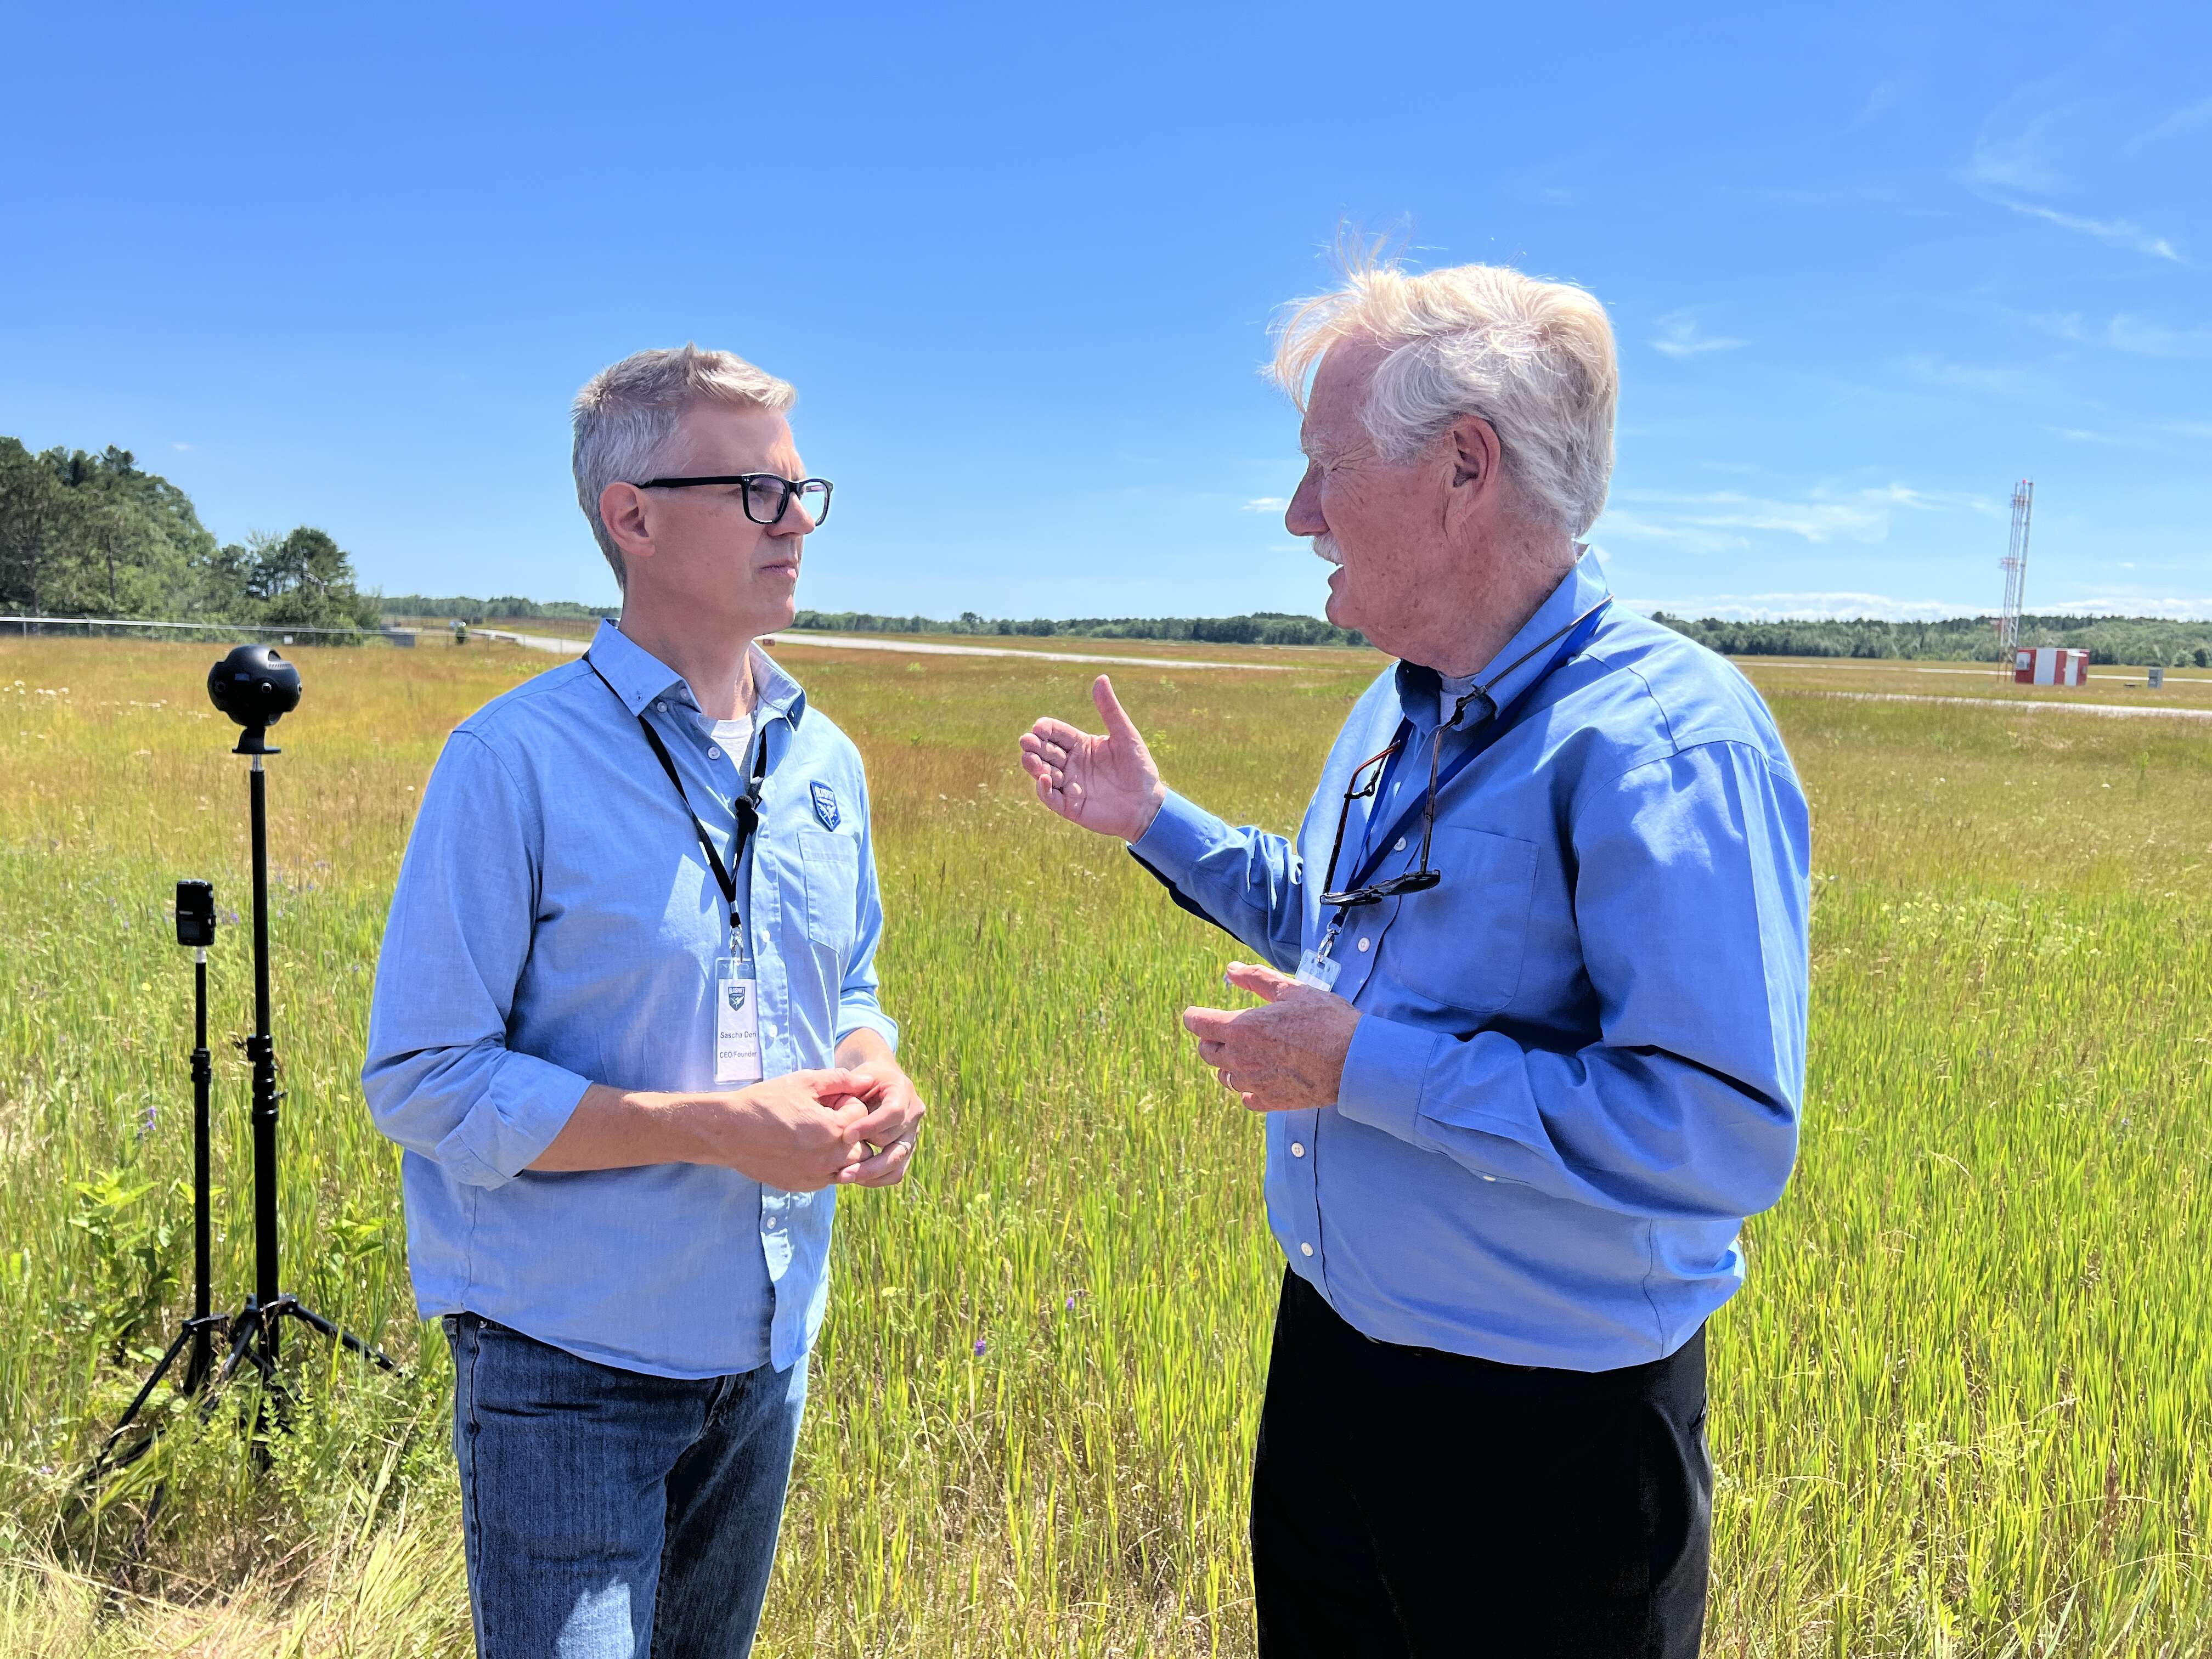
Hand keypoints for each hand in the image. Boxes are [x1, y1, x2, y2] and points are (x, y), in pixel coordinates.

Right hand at [709, 1068, 880, 1191]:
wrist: (730, 1132)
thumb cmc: (766, 1102)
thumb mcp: (804, 1082)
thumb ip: (840, 1081)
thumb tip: (868, 1080)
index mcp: (834, 1130)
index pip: (862, 1115)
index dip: (846, 1101)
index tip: (826, 1099)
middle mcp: (830, 1158)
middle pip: (861, 1143)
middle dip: (850, 1128)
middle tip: (825, 1116)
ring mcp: (816, 1175)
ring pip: (849, 1166)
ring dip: (841, 1150)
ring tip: (817, 1134)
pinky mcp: (803, 1185)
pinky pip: (829, 1178)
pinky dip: (826, 1165)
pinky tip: (805, 1149)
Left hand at [837, 1056, 925, 1187]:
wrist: (880, 1081)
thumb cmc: (862, 1079)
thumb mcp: (856, 1077)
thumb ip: (849, 1089)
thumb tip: (842, 1114)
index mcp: (902, 1090)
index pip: (893, 1113)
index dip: (871, 1126)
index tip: (846, 1136)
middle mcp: (913, 1113)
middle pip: (895, 1143)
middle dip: (867, 1159)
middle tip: (841, 1170)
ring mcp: (912, 1133)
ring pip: (897, 1162)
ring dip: (870, 1173)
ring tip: (844, 1177)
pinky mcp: (906, 1149)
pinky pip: (896, 1172)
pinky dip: (876, 1179)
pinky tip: (855, 1178)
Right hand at [1018, 675, 1167, 841]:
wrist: (1148, 803)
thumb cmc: (1139, 767)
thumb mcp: (1125, 735)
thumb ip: (1110, 710)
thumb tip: (1101, 678)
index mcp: (1081, 744)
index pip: (1056, 733)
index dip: (1046, 729)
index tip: (1039, 726)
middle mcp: (1071, 763)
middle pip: (1045, 751)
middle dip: (1034, 746)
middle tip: (1027, 741)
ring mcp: (1069, 785)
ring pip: (1044, 772)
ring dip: (1034, 765)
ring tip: (1028, 758)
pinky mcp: (1070, 806)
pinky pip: (1052, 798)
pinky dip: (1044, 790)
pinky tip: (1044, 780)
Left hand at [1182, 961, 1359, 1112]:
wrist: (1354, 1060)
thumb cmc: (1325, 1020)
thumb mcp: (1292, 990)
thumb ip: (1257, 978)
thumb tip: (1231, 970)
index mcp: (1241, 1027)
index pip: (1198, 1023)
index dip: (1196, 1016)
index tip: (1200, 1014)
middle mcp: (1241, 1058)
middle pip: (1207, 1052)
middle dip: (1212, 1040)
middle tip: (1229, 1030)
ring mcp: (1255, 1083)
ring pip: (1225, 1077)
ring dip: (1229, 1064)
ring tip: (1250, 1053)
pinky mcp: (1271, 1101)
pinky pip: (1247, 1098)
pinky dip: (1249, 1089)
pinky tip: (1263, 1078)